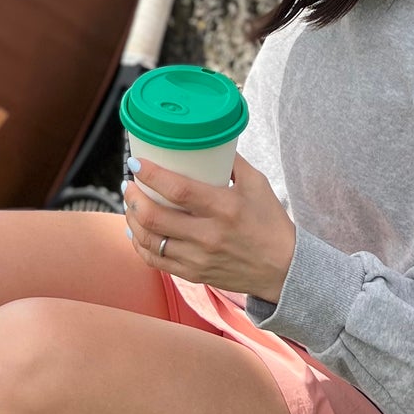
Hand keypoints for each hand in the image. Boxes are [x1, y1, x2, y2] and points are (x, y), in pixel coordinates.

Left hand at [124, 152, 295, 303]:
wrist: (284, 268)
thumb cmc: (270, 221)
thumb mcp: (257, 184)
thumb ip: (232, 161)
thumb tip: (207, 139)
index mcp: (225, 208)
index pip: (178, 190)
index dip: (151, 175)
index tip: (136, 163)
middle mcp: (208, 235)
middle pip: (155, 217)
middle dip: (133, 197)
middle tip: (128, 184)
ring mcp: (199, 258)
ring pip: (150, 240)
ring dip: (132, 220)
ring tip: (131, 205)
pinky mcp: (194, 274)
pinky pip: (156, 261)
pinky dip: (140, 245)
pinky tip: (136, 232)